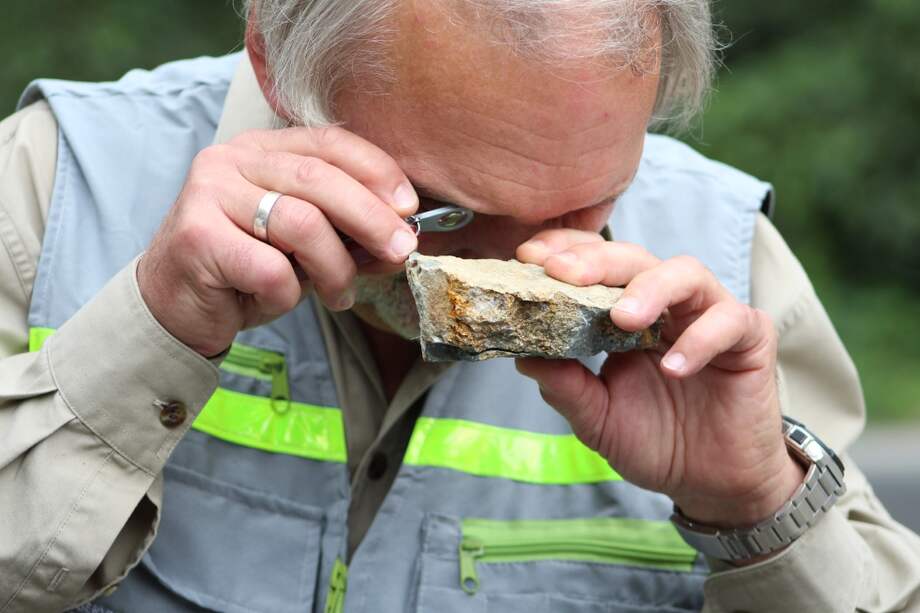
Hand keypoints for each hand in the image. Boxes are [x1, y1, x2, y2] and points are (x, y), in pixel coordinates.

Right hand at [138, 127, 419, 356]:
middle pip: (319, 179)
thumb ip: (345, 233)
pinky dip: (287, 295)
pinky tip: (277, 301)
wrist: (175, 307)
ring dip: (334, 268)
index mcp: (262, 149)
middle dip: (371, 218)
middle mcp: (231, 159)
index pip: (329, 142)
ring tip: (339, 295)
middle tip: (399, 251)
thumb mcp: (304, 246)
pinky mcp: (196, 236)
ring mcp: (208, 193)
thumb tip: (402, 239)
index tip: (408, 207)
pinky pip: (270, 269)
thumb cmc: (247, 271)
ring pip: (300, 224)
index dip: (376, 170)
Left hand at [515, 230, 803, 528]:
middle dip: (596, 260)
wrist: (711, 483)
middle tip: (562, 273)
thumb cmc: (655, 442)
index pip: (595, 266)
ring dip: (649, 289)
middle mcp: (666, 305)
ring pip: (685, 273)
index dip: (565, 252)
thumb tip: (521, 355)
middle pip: (634, 258)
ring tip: (621, 318)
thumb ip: (565, 386)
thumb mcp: (596, 418)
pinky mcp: (750, 337)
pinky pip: (729, 321)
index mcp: (625, 314)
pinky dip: (700, 339)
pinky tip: (673, 369)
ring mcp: (709, 315)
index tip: (527, 256)